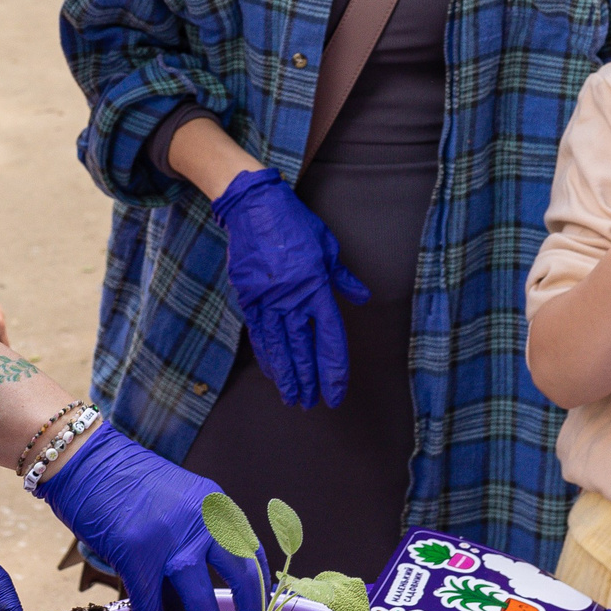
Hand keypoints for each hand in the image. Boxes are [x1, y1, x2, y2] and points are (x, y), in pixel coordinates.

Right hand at [37, 422, 261, 610]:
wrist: (85, 459)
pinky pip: (151, 605)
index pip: (251, 554)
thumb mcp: (175, 504)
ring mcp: (169, 539)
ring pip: (200, 600)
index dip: (260, 592)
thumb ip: (189, 548)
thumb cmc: (126, 483)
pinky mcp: (136, 554)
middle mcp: (201, 521)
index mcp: (216, 505)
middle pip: (240, 578)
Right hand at [211, 167, 367, 407]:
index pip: (329, 339)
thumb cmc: (295, 224)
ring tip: (292, 398)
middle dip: (308, 380)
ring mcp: (267, 300)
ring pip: (278, 347)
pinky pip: (259, 333)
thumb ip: (343, 279)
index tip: (335, 392)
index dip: (333, 370)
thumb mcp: (328, 247)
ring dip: (287, 376)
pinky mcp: (248, 297)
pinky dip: (266, 354)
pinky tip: (273, 371)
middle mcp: (292, 299)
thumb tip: (362, 297)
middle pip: (302, 350)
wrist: (253, 208)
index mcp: (316, 288)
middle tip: (312, 403)